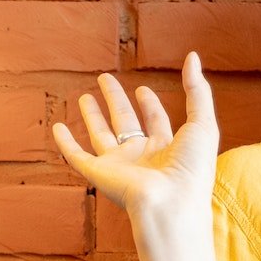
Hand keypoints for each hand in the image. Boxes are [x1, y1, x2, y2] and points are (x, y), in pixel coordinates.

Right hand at [51, 52, 219, 230]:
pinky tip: (57, 127)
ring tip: (85, 96)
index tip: (143, 89)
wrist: (171, 204)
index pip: (156, 121)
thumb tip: (193, 56)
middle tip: (105, 78)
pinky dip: (66, 143)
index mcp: (167, 148)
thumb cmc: (192, 169)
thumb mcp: (202, 123)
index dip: (149, 103)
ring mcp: (119, 166)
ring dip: (93, 115)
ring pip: (101, 135)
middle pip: (125, 122)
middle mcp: (141, 157)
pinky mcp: (99, 174)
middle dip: (116, 100)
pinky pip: (77, 157)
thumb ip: (197, 90)